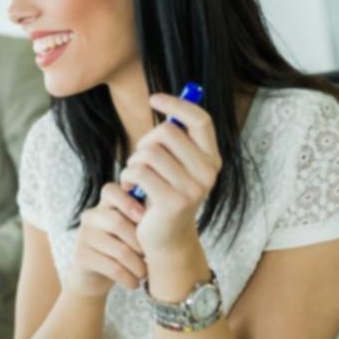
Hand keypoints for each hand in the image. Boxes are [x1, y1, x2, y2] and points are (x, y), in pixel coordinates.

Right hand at [64, 183, 147, 295]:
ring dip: (138, 266)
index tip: (145, 219)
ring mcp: (83, 235)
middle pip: (118, 222)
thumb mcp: (131, 231)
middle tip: (150, 257)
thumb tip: (164, 210)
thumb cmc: (121, 250)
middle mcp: (90, 216)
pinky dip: (128, 278)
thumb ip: (140, 218)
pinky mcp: (81, 256)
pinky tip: (134, 283)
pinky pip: (112, 267)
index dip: (129, 202)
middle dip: (140, 244)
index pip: (110, 191)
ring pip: (119, 250)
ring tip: (144, 274)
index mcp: (104, 206)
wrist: (94, 278)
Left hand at [119, 92, 219, 270]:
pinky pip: (140, 172)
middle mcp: (208, 172)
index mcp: (212, 159)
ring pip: (149, 153)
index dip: (177, 105)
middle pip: (167, 132)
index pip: (200, 120)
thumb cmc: (164, 196)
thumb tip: (163, 100)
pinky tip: (130, 188)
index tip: (154, 98)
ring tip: (135, 177)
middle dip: (144, 142)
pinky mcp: (172, 201)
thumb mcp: (174, 166)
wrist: (166, 240)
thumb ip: (174, 139)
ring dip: (133, 163)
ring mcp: (192, 188)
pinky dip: (127, 177)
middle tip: (139, 160)